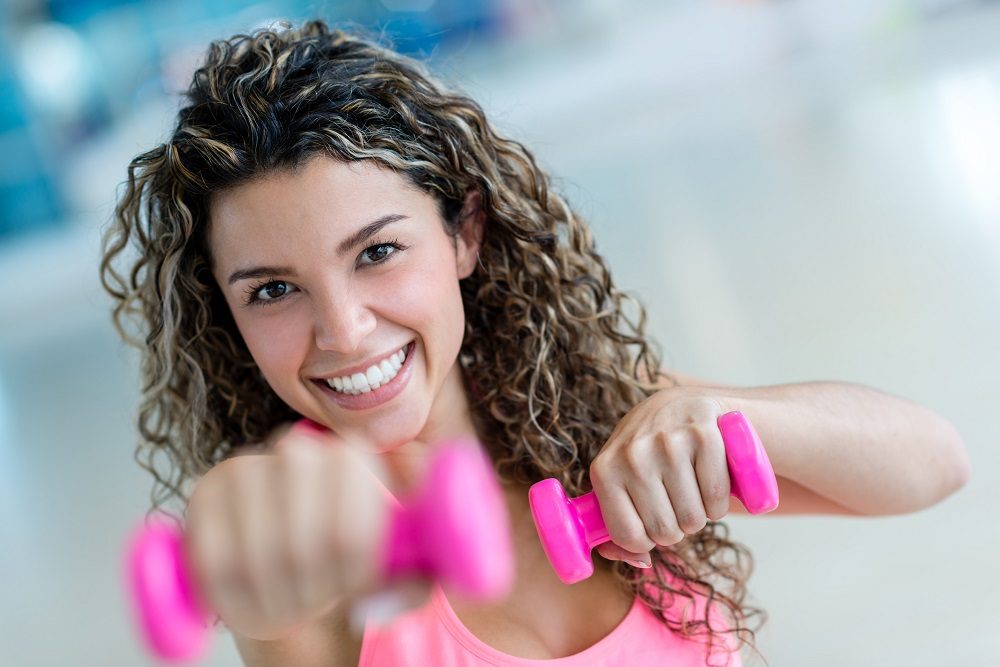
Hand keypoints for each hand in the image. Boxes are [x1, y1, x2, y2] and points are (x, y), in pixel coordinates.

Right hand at [184, 423, 396, 639]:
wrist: (292, 557)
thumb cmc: (347, 562)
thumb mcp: (394, 572)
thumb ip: (407, 584)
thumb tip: (380, 601)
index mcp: (352, 457)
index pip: (351, 533)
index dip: (352, 576)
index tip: (354, 589)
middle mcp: (298, 449)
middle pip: (305, 544)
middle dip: (313, 588)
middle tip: (318, 600)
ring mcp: (245, 467)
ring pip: (260, 555)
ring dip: (275, 596)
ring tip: (289, 601)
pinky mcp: (202, 494)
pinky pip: (216, 560)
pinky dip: (235, 595)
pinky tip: (251, 597)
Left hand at [589, 389, 730, 566]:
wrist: (681, 406)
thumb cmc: (647, 455)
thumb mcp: (620, 481)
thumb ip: (616, 528)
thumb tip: (641, 560)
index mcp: (604, 469)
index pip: (629, 536)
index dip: (646, 539)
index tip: (650, 521)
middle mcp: (633, 454)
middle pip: (665, 532)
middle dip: (676, 527)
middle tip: (675, 501)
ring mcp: (669, 442)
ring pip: (694, 519)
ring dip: (698, 514)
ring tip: (691, 488)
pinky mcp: (704, 434)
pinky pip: (717, 500)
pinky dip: (719, 502)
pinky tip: (709, 480)